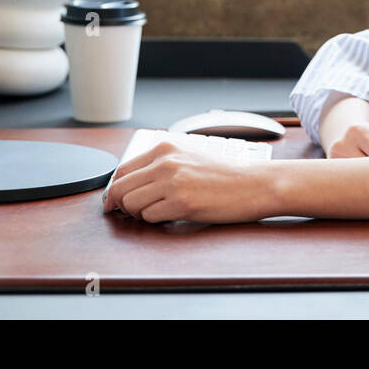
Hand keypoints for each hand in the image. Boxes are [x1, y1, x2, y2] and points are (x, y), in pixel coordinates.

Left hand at [101, 141, 273, 223]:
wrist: (253, 184)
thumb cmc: (223, 173)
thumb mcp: (188, 156)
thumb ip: (160, 164)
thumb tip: (130, 182)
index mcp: (164, 148)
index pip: (122, 170)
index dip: (115, 190)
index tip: (116, 200)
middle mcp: (165, 162)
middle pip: (120, 188)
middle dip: (120, 204)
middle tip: (129, 212)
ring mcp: (173, 182)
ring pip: (131, 204)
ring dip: (138, 214)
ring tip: (156, 211)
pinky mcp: (182, 203)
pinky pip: (150, 217)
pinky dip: (155, 220)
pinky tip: (170, 215)